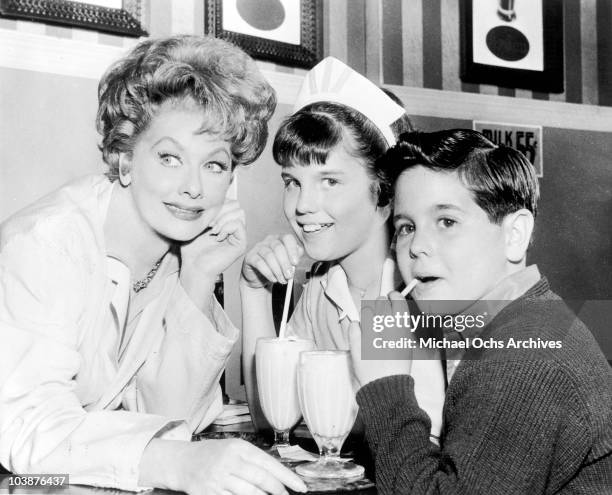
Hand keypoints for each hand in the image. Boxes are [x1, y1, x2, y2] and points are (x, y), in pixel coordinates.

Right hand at [140, 438, 306, 494]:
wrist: (181, 462)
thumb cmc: (211, 455)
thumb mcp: (233, 449)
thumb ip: (253, 460)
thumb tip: (277, 476)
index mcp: (238, 447)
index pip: (268, 463)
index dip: (287, 477)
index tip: (300, 487)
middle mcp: (229, 461)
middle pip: (261, 479)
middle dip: (278, 491)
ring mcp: (218, 478)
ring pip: (249, 493)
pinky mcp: (209, 493)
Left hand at [181, 199, 246, 280]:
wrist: (193, 266)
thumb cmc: (192, 248)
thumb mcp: (198, 223)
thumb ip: (209, 210)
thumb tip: (215, 196)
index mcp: (226, 221)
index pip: (230, 201)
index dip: (219, 204)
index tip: (205, 217)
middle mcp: (234, 227)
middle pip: (237, 205)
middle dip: (221, 210)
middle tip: (209, 224)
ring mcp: (239, 236)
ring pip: (239, 212)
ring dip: (223, 219)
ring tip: (212, 230)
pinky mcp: (241, 244)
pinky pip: (239, 225)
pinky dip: (226, 227)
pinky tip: (217, 236)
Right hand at [241, 234, 303, 288]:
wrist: (259, 277)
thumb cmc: (276, 267)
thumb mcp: (288, 262)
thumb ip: (295, 257)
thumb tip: (298, 256)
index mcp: (280, 239)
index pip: (287, 238)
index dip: (292, 250)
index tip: (295, 263)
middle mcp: (269, 240)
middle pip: (278, 247)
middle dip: (285, 264)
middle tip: (289, 276)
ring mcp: (258, 247)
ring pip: (269, 256)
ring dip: (277, 270)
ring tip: (282, 280)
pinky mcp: (250, 257)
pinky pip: (259, 263)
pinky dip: (268, 273)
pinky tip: (273, 279)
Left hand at [348, 291, 412, 387]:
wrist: (385, 386)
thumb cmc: (398, 367)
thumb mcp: (407, 344)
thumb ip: (401, 326)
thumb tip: (393, 311)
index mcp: (402, 327)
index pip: (397, 299)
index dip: (393, 296)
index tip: (390, 297)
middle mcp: (387, 327)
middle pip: (380, 301)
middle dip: (380, 304)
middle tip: (380, 313)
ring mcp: (370, 333)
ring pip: (366, 311)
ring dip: (368, 314)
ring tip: (370, 325)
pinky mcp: (356, 341)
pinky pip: (354, 325)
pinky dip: (356, 327)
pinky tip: (361, 334)